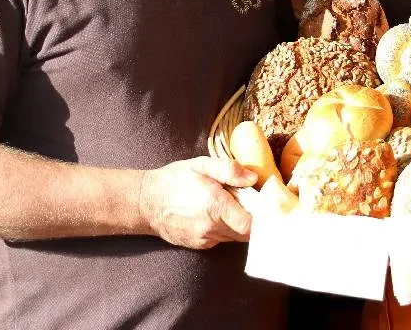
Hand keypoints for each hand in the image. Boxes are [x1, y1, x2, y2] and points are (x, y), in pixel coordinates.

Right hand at [138, 157, 256, 248]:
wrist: (146, 202)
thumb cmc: (175, 180)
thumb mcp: (202, 165)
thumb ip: (229, 169)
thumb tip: (253, 178)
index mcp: (216, 206)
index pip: (251, 225)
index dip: (262, 218)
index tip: (264, 207)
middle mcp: (211, 227)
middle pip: (246, 233)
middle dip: (252, 220)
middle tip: (247, 203)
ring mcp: (204, 239)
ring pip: (234, 237)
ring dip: (237, 224)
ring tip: (229, 206)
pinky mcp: (198, 245)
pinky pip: (221, 239)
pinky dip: (224, 229)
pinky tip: (215, 215)